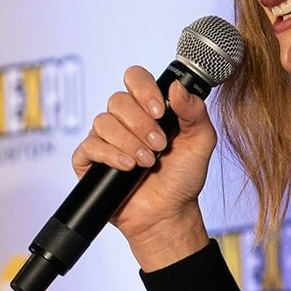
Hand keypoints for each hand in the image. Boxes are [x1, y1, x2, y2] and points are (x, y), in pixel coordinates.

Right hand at [75, 64, 214, 266]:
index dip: (144, 89)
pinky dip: (111, 155)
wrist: (168, 213)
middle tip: (159, 145)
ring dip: (129, 142)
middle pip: (118, 100)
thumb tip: (176, 87)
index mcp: (147, 108)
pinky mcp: (89, 160)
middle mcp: (123, 119)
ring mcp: (104, 139)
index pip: (135, 78)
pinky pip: (90, 146)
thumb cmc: (183, 177)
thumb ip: (195, 112)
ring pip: (103, 121)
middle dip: (141, 123)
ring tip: (147, 161)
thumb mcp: (201, 141)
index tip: (160, 111)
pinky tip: (128, 167)